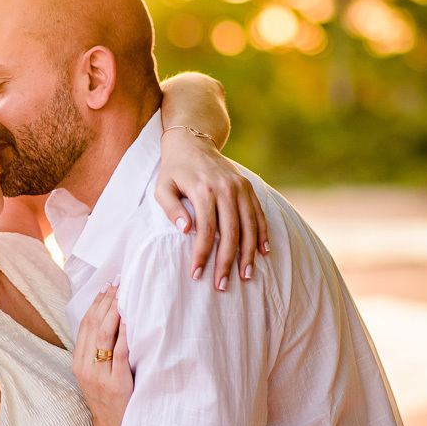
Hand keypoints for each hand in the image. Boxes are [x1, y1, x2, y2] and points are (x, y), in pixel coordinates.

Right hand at [71, 284, 131, 425]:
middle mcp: (84, 368)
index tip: (108, 286)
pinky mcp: (116, 384)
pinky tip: (133, 318)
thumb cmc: (111, 403)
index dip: (96, 303)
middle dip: (107, 300)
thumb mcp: (96, 377)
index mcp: (78, 363)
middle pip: (92, 325)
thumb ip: (98, 354)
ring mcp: (99, 376)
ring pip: (103, 334)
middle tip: (120, 282)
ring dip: (115, 310)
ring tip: (126, 293)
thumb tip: (109, 322)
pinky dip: (126, 332)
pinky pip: (120, 352)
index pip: (84, 325)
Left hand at [155, 128, 269, 290]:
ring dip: (248, 253)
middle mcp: (226, 189)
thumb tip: (185, 231)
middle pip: (230, 233)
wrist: (193, 141)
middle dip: (226, 262)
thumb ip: (171, 209)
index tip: (196, 274)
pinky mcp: (248, 187)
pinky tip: (264, 252)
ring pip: (249, 226)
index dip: (202, 255)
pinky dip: (262, 234)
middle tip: (222, 285)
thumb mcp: (162, 187)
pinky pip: (259, 214)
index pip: (206, 231)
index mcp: (203, 190)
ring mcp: (240, 188)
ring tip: (246, 276)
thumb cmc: (173, 170)